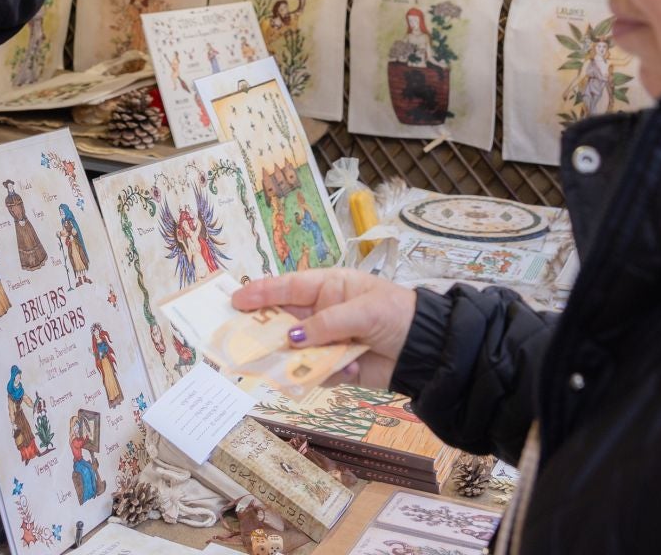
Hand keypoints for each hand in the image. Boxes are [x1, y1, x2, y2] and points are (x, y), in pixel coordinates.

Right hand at [233, 270, 417, 389]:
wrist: (424, 349)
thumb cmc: (396, 314)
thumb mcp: (363, 311)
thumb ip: (326, 323)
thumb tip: (292, 338)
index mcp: (329, 287)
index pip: (289, 287)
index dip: (261, 293)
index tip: (236, 299)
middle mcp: (323, 313)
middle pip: (285, 320)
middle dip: (266, 329)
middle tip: (241, 338)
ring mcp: (328, 341)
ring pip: (296, 350)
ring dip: (291, 357)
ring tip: (284, 362)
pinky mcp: (336, 367)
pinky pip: (314, 372)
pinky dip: (319, 374)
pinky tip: (342, 371)